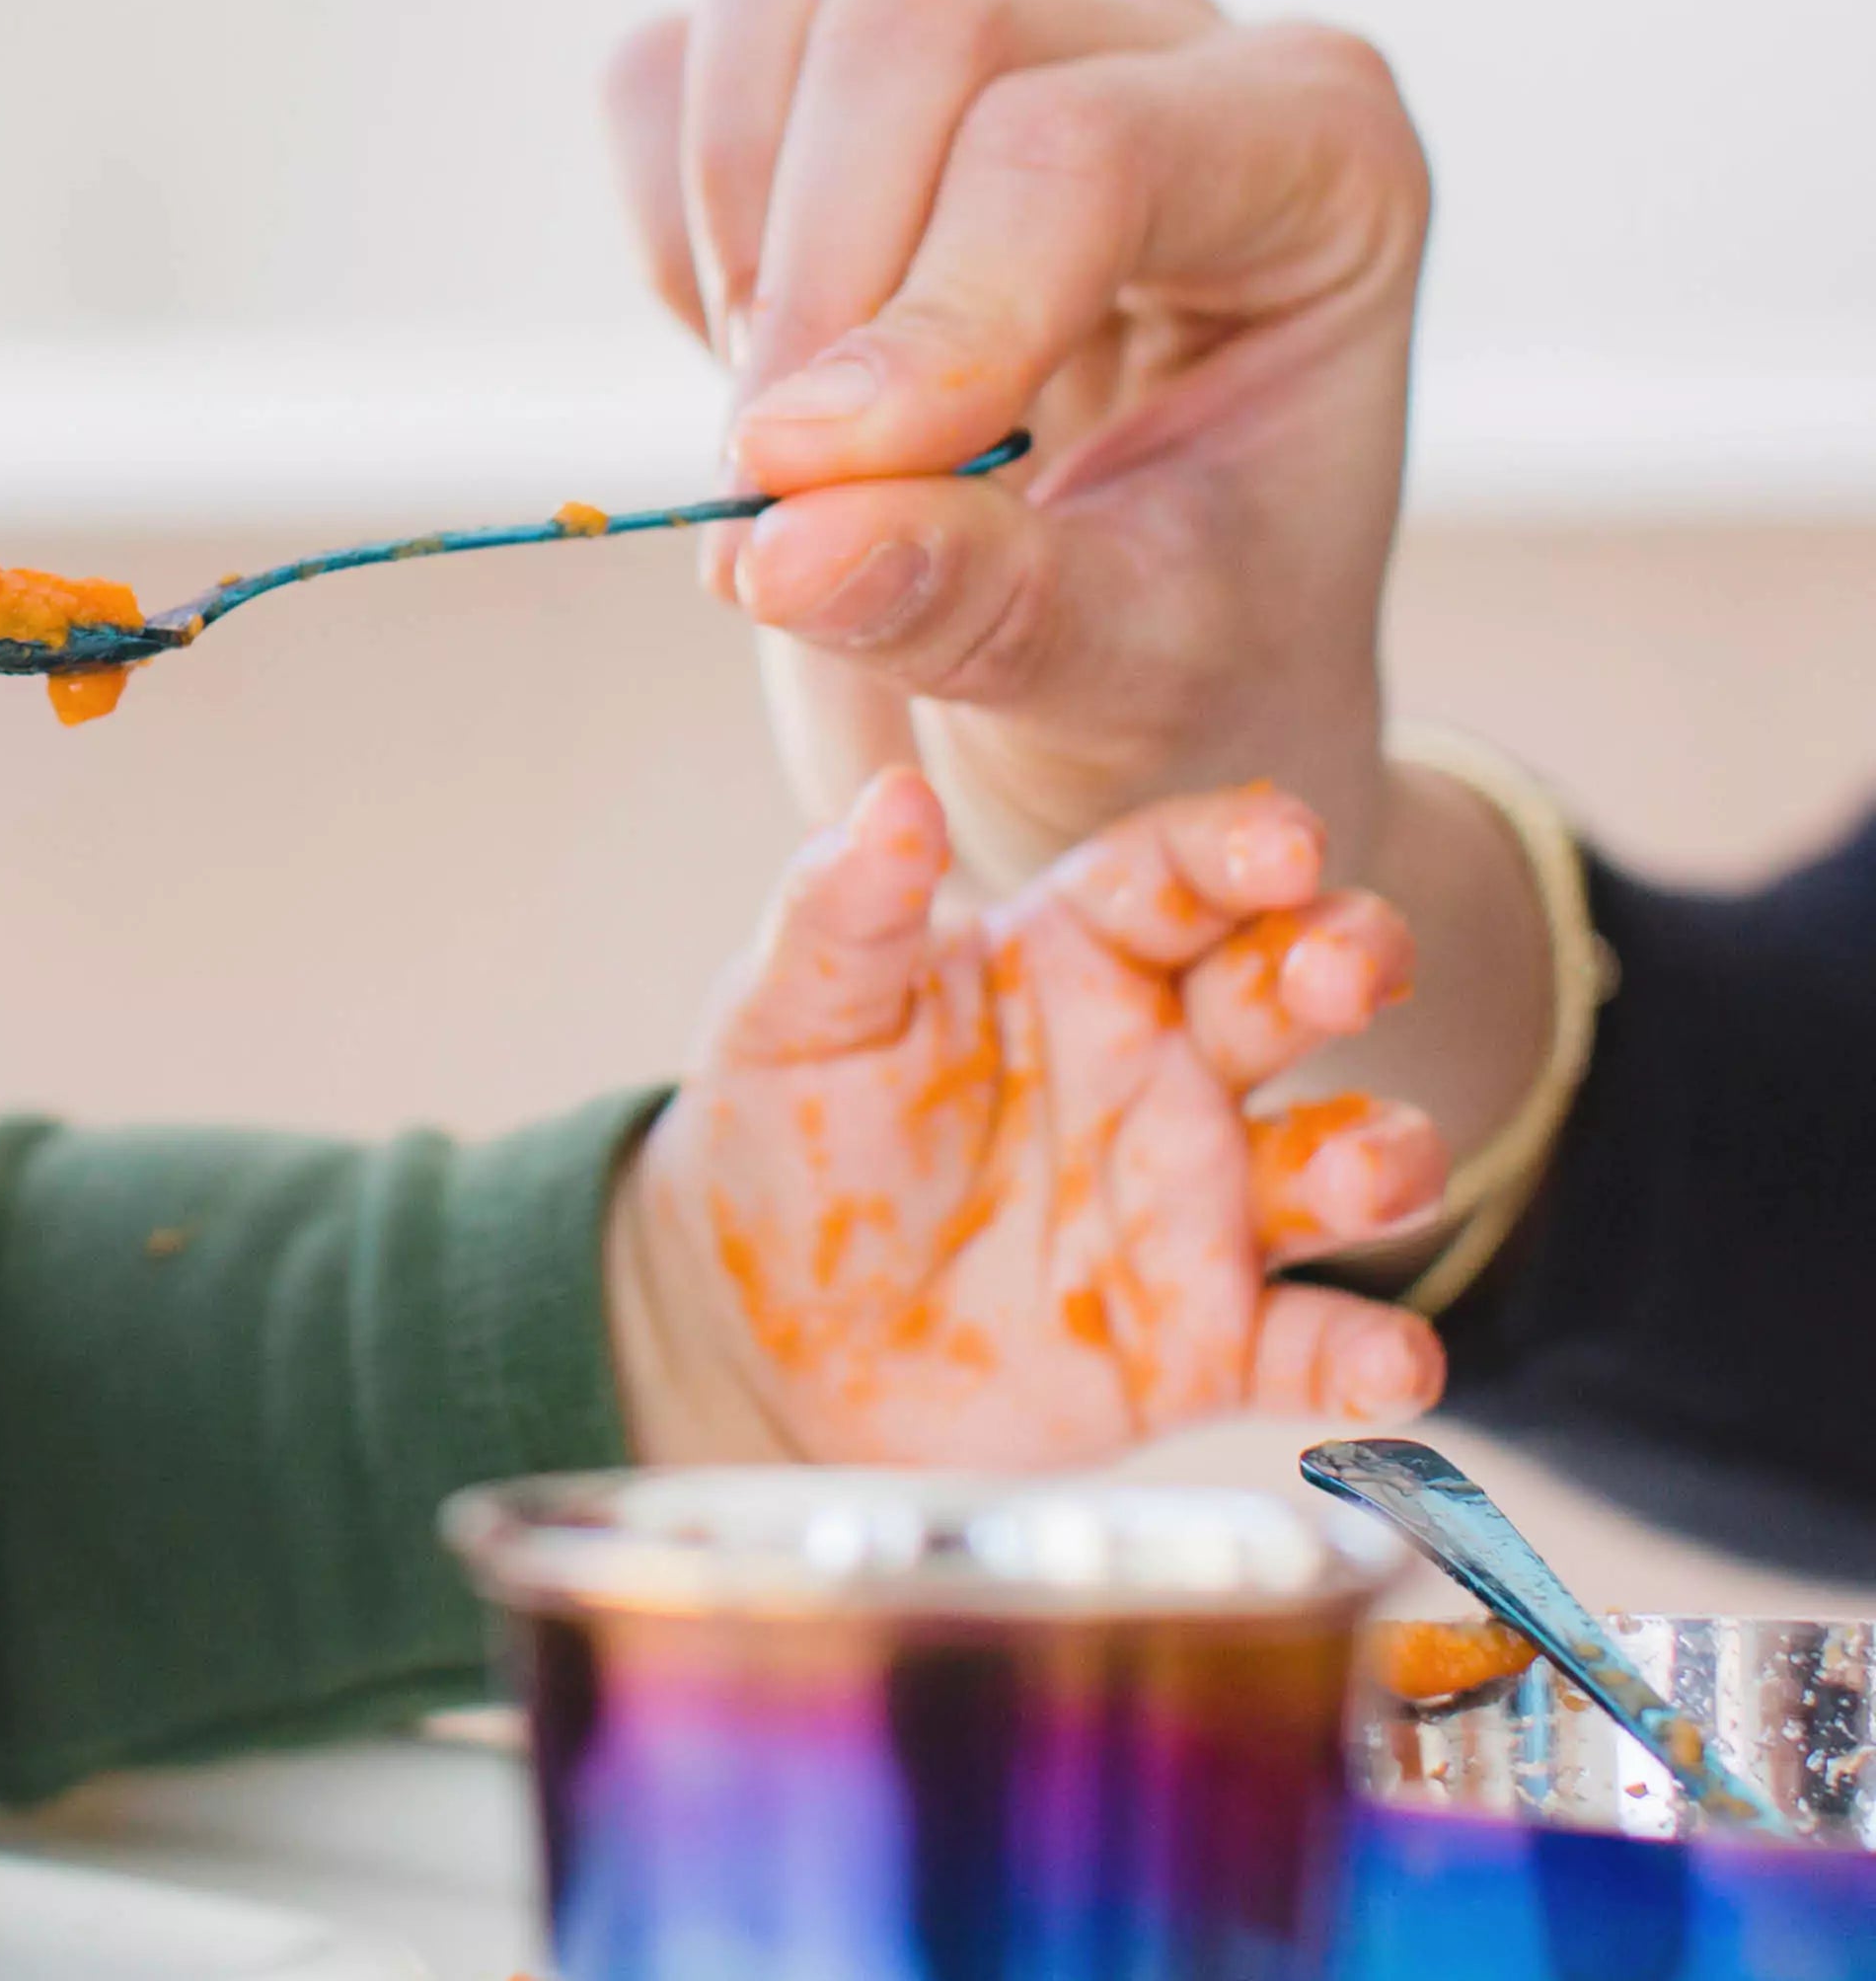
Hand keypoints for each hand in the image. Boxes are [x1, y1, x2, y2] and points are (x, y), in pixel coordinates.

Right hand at [604, 0, 1427, 894]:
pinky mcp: (841, 78)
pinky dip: (661, 211)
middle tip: (778, 494)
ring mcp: (1003, 27)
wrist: (1130, 713)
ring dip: (726, 191)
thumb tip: (783, 540)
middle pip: (920, 24)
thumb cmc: (1186, 683)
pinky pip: (675, 58)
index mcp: (1320, 160)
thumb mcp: (1126, 685)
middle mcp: (1169, 47)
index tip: (804, 492)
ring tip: (772, 406)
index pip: (1079, 150)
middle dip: (809, 269)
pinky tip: (748, 364)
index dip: (921, 316)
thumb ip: (982, 606)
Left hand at [606, 771, 1447, 1467]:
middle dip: (1344, 962)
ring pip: (1334, 1159)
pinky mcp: (1203, 1345)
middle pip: (1288, 987)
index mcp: (1069, 955)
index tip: (1291, 843)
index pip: (1178, 873)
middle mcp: (1161, 1062)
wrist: (764, 1334)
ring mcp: (1195, 1202)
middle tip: (1349, 969)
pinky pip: (1313, 1350)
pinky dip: (1372, 1359)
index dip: (1242, 848)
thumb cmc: (788, 1136)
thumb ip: (846, 911)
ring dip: (1380, 1156)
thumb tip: (892, 792)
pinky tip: (1392, 1364)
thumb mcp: (792, 1015)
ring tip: (1367, 1169)